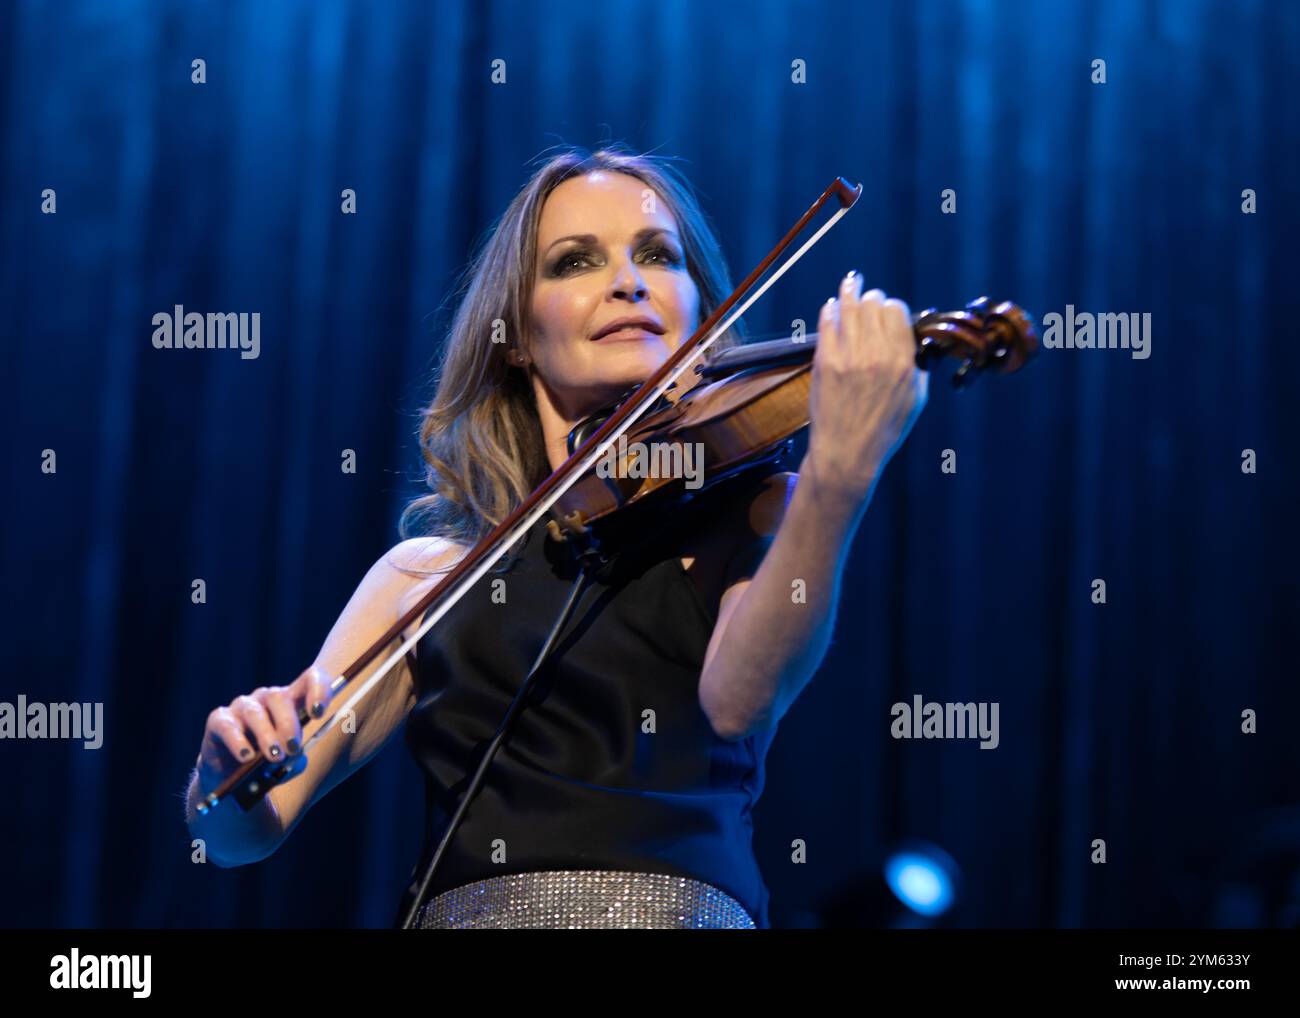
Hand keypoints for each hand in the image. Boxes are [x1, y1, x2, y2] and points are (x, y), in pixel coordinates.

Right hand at [196, 666, 334, 795]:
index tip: (319, 712)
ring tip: (274, 756)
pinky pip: (229, 727)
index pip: (310, 680)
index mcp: (292, 701)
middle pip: (279, 697)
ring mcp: (242, 706)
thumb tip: (293, 757)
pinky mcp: (219, 720)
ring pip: (255, 713)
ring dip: (266, 735)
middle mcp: (267, 698)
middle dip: (288, 724)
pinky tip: (246, 756)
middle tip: (293, 748)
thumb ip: (296, 759)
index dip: (318, 690)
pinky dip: (238, 742)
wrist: (231, 776)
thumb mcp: (289, 763)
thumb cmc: (268, 763)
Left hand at [804, 271, 927, 501]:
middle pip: (873, 304)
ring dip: (850, 291)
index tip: (887, 311)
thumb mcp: (916, 399)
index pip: (897, 312)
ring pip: (849, 307)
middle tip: (869, 300)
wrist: (847, 453)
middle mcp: (876, 355)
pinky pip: (827, 324)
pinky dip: (830, 310)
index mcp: (902, 362)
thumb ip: (917, 365)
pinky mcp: (824, 363)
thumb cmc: (884, 429)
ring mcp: (848, 357)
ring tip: (851, 282)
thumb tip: (912, 340)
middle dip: (872, 299)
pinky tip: (831, 305)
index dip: (892, 307)